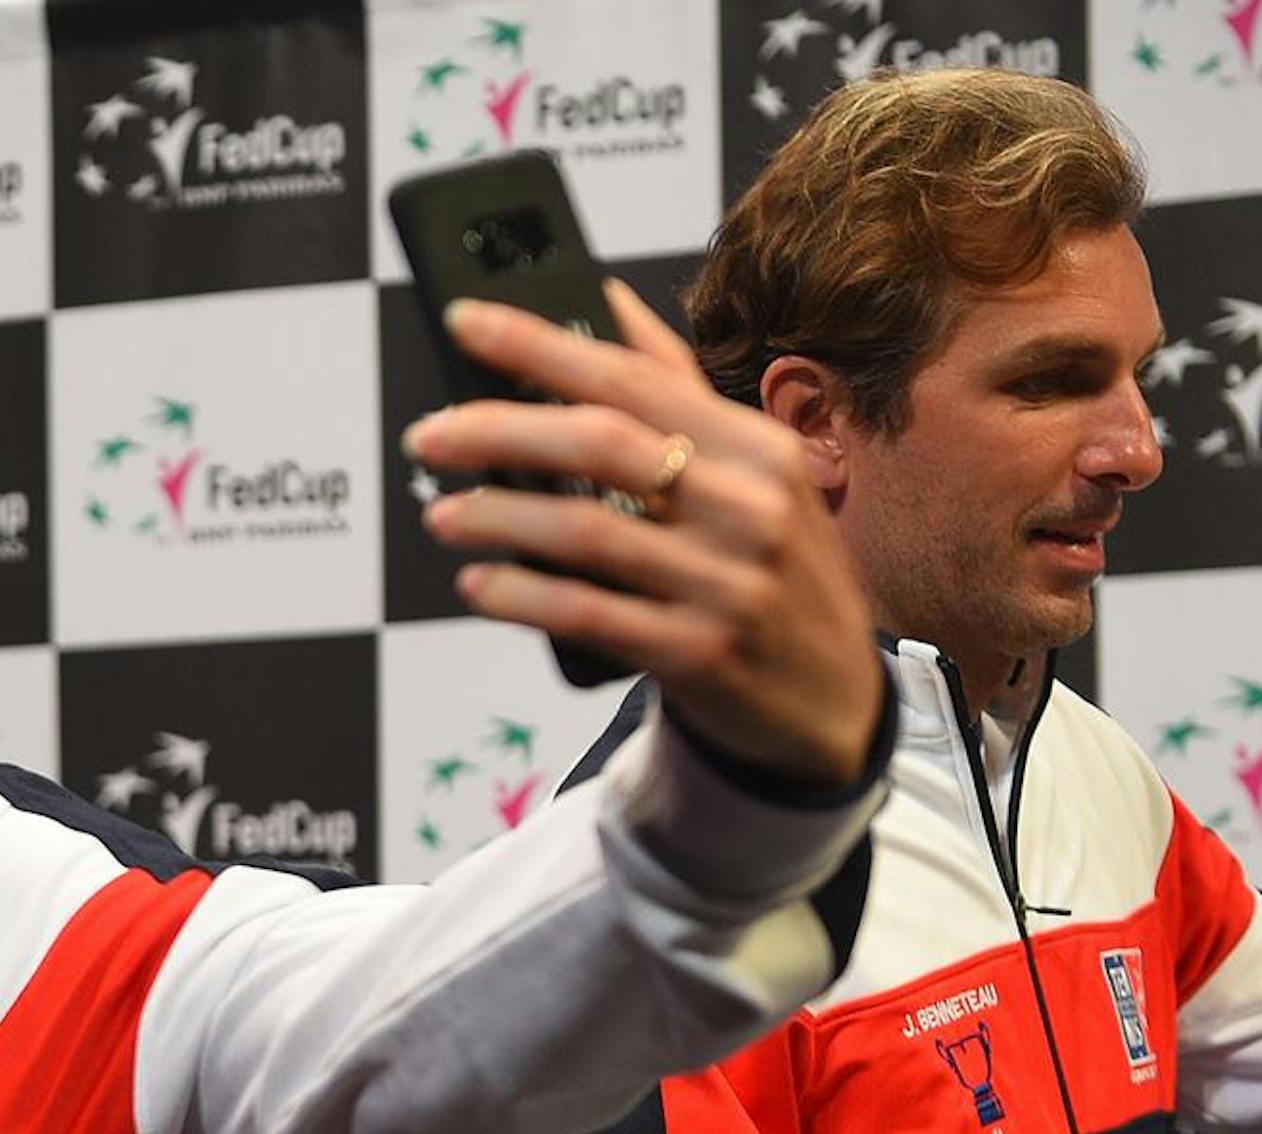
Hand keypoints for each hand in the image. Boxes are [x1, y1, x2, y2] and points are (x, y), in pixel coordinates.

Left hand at [402, 281, 881, 789]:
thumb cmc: (779, 575)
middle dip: (498, 431)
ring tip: (442, 515)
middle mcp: (748, 505)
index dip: (540, 345)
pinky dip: (522, 596)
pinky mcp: (697, 653)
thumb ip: (680, 391)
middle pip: (600, 443)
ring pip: (585, 532)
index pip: (632, 377)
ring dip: (497, 518)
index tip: (466, 322)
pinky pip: (587, 613)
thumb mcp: (758, 476)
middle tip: (428, 437)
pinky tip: (479, 584)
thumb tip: (611, 301)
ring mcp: (725, 582)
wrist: (833, 704)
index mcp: (756, 447)